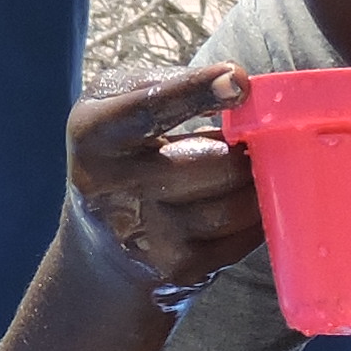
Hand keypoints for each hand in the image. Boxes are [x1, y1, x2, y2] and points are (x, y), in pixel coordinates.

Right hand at [62, 63, 261, 301]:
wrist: (101, 252)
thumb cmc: (120, 157)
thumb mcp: (114, 107)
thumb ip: (164, 82)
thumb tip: (234, 83)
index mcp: (93, 135)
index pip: (149, 108)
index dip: (197, 91)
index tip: (238, 80)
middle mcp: (111, 188)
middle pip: (212, 162)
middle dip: (243, 149)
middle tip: (252, 140)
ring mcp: (145, 236)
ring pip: (233, 205)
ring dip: (256, 184)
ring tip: (249, 169)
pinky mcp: (178, 270)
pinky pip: (242, 238)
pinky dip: (257, 217)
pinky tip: (247, 203)